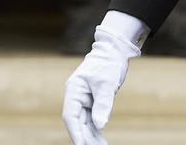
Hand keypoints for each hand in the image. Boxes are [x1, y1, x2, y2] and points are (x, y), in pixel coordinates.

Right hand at [61, 26, 140, 144]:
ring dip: (91, 136)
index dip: (75, 131)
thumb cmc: (108, 63)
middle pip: (78, 122)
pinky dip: (97, 129)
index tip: (81, 144)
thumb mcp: (107, 83)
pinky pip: (93, 118)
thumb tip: (100, 125)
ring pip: (86, 122)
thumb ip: (103, 103)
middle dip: (85, 137)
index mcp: (73, 91)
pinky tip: (101, 140)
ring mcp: (84, 100)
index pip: (71, 116)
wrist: (114, 51)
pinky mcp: (94, 101)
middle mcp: (76, 97)